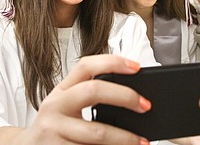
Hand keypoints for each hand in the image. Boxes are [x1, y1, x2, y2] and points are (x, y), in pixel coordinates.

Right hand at [0, 55, 150, 144]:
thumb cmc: (55, 124)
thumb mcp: (66, 104)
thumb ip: (89, 95)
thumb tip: (132, 97)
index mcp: (61, 89)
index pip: (87, 66)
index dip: (113, 62)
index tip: (136, 67)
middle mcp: (55, 105)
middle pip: (94, 90)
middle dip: (125, 96)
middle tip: (145, 106)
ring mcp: (54, 130)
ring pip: (97, 132)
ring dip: (125, 138)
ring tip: (141, 141)